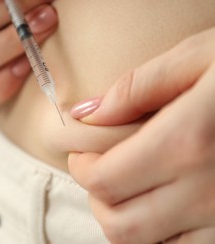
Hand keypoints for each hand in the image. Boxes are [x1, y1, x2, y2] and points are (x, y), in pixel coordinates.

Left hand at [69, 27, 214, 242]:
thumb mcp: (201, 57)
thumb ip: (137, 88)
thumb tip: (85, 114)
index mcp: (188, 143)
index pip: (103, 180)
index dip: (81, 169)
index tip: (83, 154)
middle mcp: (208, 192)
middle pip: (119, 223)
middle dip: (98, 197)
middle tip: (100, 170)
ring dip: (125, 219)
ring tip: (130, 187)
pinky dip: (161, 234)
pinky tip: (165, 204)